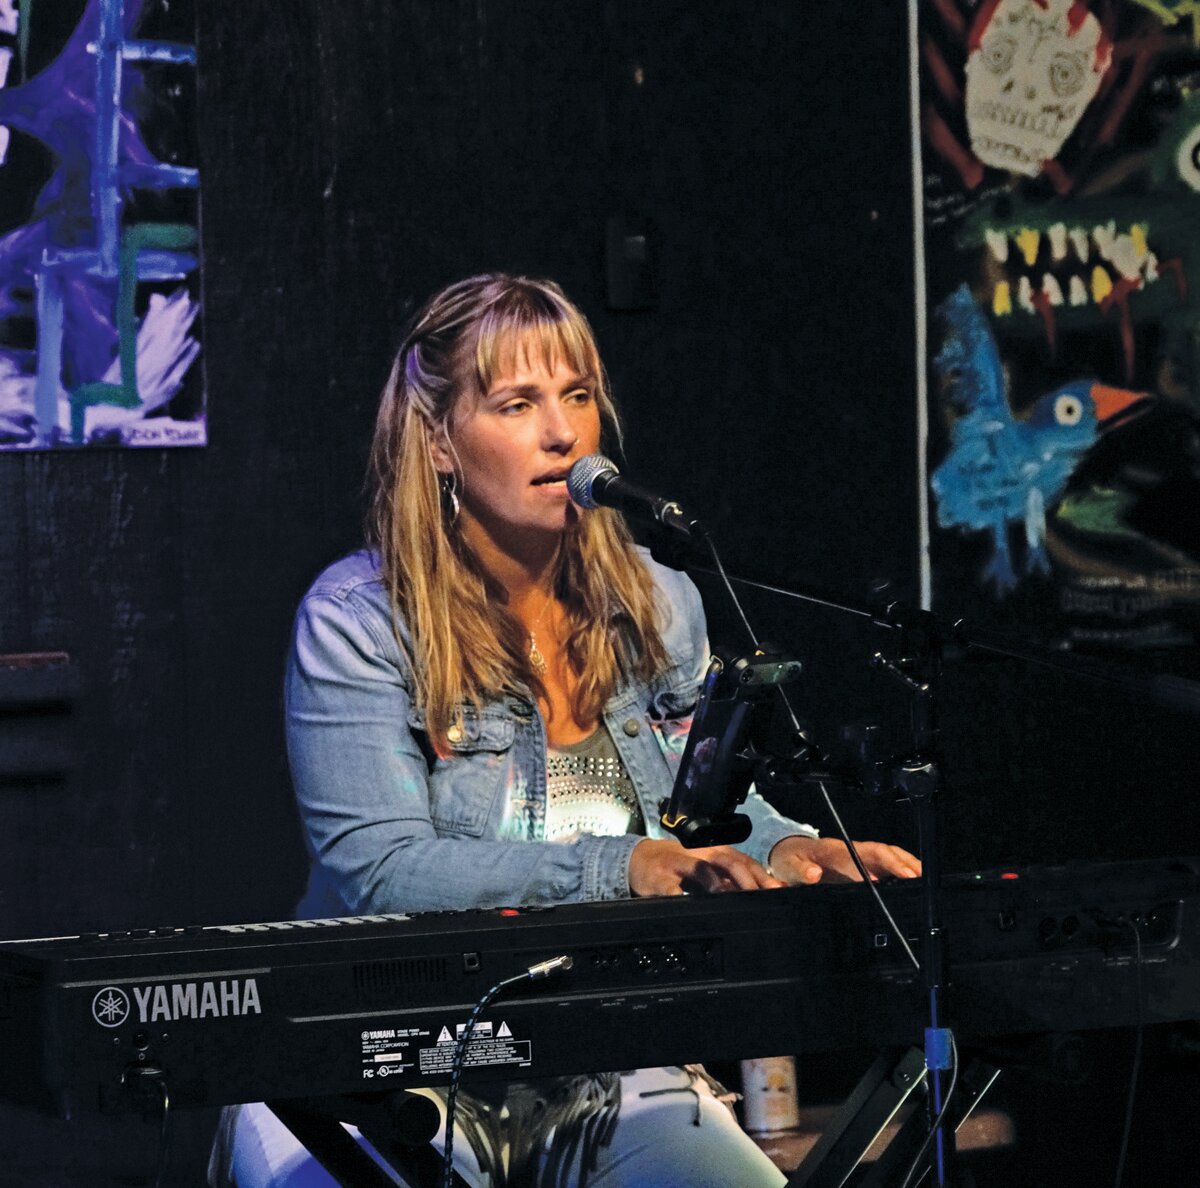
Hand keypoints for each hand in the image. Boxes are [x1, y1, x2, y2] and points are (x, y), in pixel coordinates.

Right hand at [629, 838, 785, 896]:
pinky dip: (679, 896)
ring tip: (728, 895)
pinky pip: (670, 888)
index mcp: (713, 852)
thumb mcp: (704, 867)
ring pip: (701, 869)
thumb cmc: (676, 865)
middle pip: (727, 861)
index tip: (778, 890)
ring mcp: (679, 865)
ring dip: (716, 882)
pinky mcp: (659, 878)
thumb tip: (764, 891)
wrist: (638, 859)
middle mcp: (698, 855)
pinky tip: (687, 903)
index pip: (743, 860)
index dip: (761, 875)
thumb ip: (730, 879)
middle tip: (760, 896)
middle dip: (746, 879)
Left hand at [767, 835, 921, 884]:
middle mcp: (851, 850)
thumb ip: (801, 870)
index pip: (867, 853)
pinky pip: (885, 864)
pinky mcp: (861, 864)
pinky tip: (913, 882)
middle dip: (905, 864)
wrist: (789, 854)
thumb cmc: (791, 860)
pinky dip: (901, 870)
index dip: (887, 863)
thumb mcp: (789, 866)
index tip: (901, 875)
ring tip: (926, 880)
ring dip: (907, 865)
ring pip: (889, 856)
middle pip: (885, 852)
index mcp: (836, 850)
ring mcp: (857, 856)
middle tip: (922, 879)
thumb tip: (814, 874)